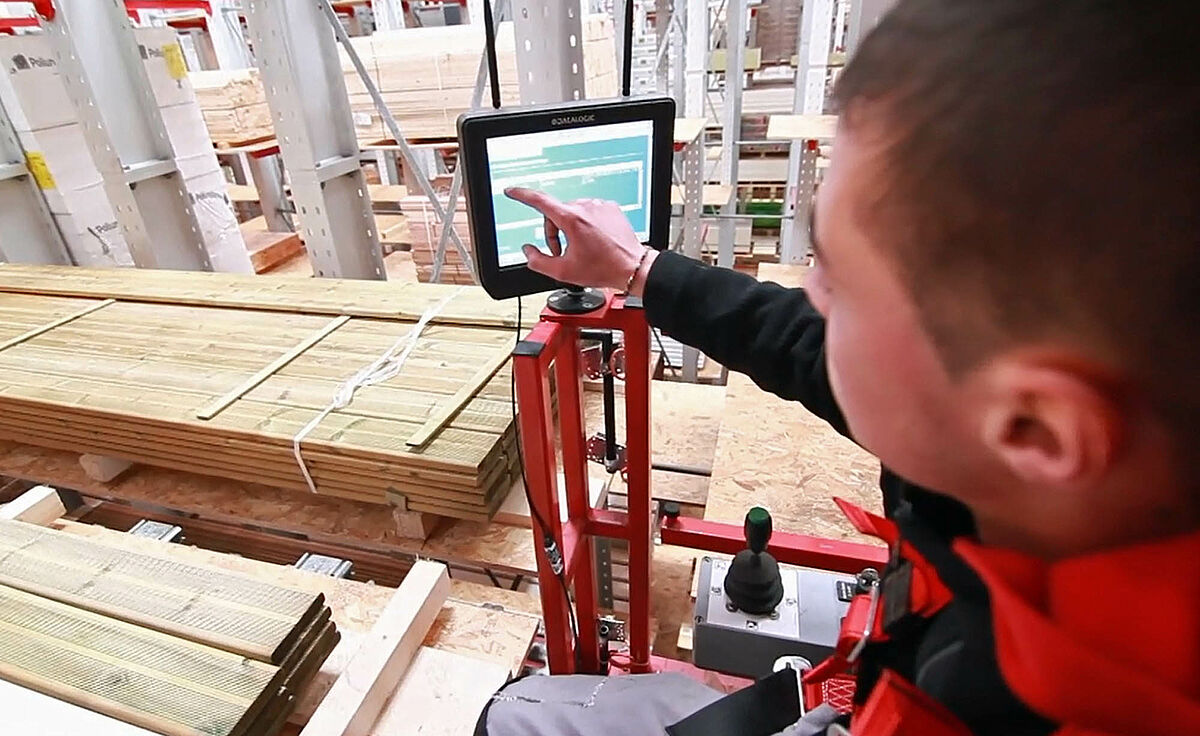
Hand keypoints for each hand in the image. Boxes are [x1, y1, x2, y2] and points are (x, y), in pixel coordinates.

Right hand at [504, 187, 657, 294]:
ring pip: (572, 213)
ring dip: (570, 228)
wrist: (632, 267)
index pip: (539, 201)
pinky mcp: (610, 207)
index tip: (512, 191)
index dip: (522, 195)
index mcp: (572, 219)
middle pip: (555, 213)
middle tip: (562, 253)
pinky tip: (593, 240)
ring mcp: (599, 205)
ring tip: (580, 248)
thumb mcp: (563, 271)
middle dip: (554, 232)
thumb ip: (538, 261)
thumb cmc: (603, 269)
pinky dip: (586, 224)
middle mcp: (586, 207)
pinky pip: (589, 212)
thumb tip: (528, 251)